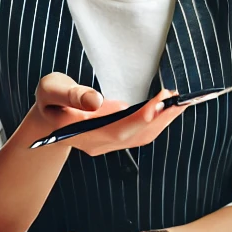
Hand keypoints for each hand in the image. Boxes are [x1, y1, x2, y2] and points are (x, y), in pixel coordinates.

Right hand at [27, 72, 187, 155]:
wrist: (50, 115)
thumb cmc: (51, 98)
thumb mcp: (52, 88)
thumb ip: (71, 94)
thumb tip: (95, 101)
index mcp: (81, 132)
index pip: (116, 130)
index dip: (140, 118)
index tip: (160, 102)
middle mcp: (98, 143)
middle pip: (136, 135)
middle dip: (161, 116)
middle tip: (180, 98)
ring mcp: (110, 142)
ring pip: (143, 135)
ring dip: (165, 118)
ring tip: (182, 100)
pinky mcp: (119, 136)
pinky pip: (143, 131)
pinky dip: (159, 118)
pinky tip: (171, 105)